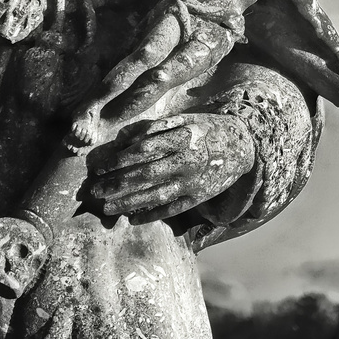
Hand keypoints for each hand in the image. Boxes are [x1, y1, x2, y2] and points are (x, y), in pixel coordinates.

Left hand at [83, 113, 256, 223]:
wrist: (243, 145)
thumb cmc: (208, 129)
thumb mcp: (185, 120)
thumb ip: (156, 128)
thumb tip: (125, 139)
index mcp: (182, 138)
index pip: (144, 151)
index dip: (120, 160)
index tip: (101, 167)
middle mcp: (186, 161)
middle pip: (145, 175)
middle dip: (117, 184)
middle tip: (95, 191)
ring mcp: (192, 182)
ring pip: (155, 195)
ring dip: (129, 203)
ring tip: (108, 208)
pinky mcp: (198, 197)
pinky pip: (171, 209)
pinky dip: (151, 215)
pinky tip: (132, 219)